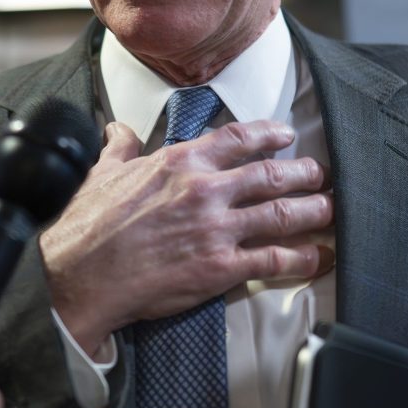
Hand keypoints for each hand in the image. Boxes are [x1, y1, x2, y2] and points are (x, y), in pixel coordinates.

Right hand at [39, 119, 334, 355]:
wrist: (77, 276)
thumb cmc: (86, 227)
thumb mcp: (101, 174)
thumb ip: (120, 149)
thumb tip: (119, 131)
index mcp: (179, 163)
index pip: (237, 138)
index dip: (269, 134)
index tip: (285, 135)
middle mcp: (204, 190)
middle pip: (272, 174)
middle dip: (303, 173)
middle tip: (319, 174)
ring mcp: (216, 229)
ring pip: (283, 213)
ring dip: (314, 211)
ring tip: (330, 209)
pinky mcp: (220, 268)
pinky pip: (274, 260)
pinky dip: (302, 258)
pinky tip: (318, 257)